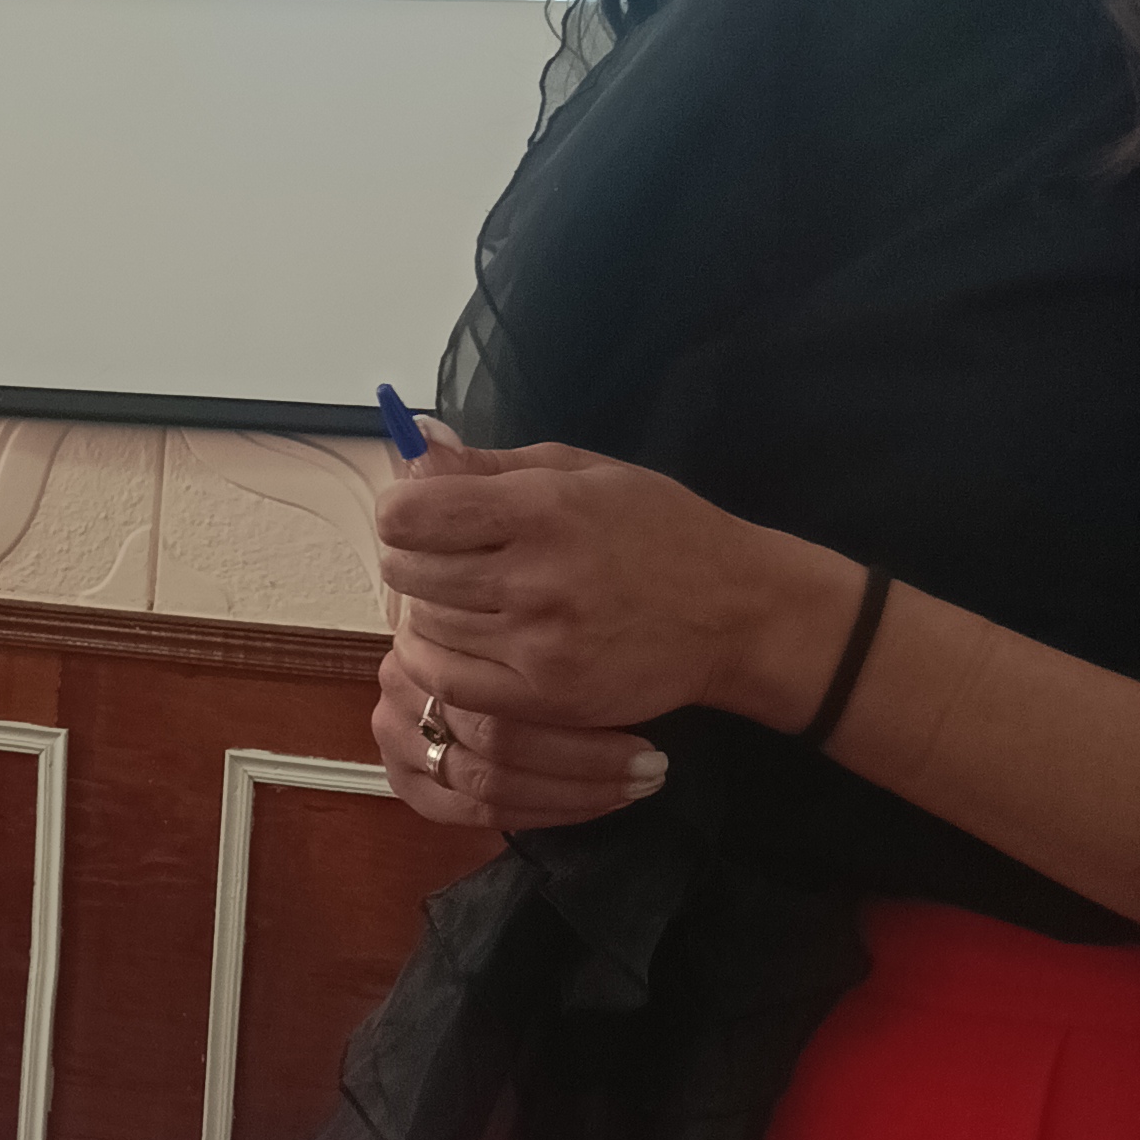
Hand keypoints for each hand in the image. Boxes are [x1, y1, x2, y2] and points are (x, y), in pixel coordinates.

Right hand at [376, 632, 668, 832]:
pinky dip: (540, 814)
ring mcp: (396, 737)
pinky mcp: (406, 781)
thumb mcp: (530, 615)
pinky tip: (591, 805)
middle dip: (586, 761)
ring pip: (489, 783)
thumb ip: (551, 638)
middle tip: (651, 766)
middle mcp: (404, 685)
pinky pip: (476, 813)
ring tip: (634, 785)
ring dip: (571, 792)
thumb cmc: (520, 631)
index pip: (507, 691)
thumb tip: (632, 647)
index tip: (648, 726)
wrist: (459, 656)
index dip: (580, 718)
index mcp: (431, 633)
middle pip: (498, 738)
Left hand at [378, 434, 859, 743]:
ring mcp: (539, 643)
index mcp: (541, 507)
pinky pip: (449, 680)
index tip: (420, 515)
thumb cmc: (661, 530)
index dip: (402, 512)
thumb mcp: (584, 471)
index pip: (409, 514)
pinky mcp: (546, 696)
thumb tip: (414, 443)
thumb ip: (490, 464)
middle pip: (407, 571)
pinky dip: (441, 659)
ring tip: (464, 599)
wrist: (737, 612)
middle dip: (411, 560)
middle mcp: (535, 576)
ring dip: (431, 610)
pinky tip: (464, 642)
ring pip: (425, 626)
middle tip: (441, 559)